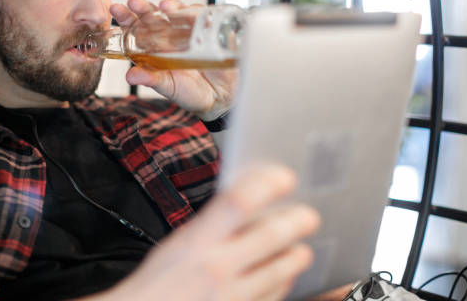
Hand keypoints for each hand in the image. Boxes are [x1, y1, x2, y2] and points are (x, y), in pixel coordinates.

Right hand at [95, 163, 319, 300]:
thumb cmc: (157, 283)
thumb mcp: (178, 245)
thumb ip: (211, 226)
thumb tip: (249, 204)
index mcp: (195, 242)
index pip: (238, 202)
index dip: (266, 185)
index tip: (284, 177)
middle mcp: (215, 268)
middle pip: (271, 237)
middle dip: (297, 222)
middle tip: (309, 216)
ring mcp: (230, 297)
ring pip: (281, 271)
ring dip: (296, 256)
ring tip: (301, 249)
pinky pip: (273, 298)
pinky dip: (284, 284)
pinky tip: (284, 276)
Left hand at [109, 0, 238, 120]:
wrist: (221, 98)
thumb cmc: (191, 93)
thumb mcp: (169, 88)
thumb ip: (151, 80)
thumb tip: (130, 76)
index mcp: (155, 49)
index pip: (137, 29)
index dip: (127, 18)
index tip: (116, 9)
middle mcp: (170, 37)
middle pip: (155, 16)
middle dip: (145, 7)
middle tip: (135, 2)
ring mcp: (189, 32)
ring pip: (179, 12)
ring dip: (172, 6)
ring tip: (166, 7)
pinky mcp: (209, 31)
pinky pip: (204, 17)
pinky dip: (199, 12)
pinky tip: (194, 12)